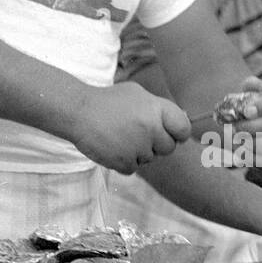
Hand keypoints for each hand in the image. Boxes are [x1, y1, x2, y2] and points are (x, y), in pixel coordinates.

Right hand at [71, 82, 191, 173]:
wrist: (78, 111)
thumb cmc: (108, 101)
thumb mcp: (138, 94)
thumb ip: (160, 108)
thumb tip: (183, 119)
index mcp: (157, 109)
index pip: (183, 129)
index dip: (177, 133)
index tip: (169, 133)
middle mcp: (151, 128)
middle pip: (168, 148)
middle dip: (156, 144)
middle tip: (136, 134)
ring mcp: (138, 146)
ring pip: (149, 159)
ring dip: (137, 153)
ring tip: (119, 136)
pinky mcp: (124, 162)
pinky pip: (133, 168)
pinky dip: (123, 161)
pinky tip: (112, 146)